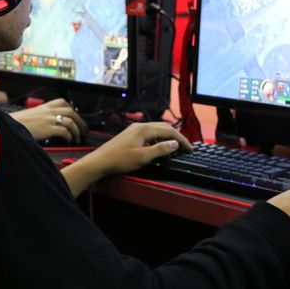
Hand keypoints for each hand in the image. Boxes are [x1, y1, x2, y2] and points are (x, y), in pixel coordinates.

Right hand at [11, 99, 87, 142]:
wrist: (8, 126)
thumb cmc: (16, 123)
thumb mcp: (29, 116)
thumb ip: (39, 118)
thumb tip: (44, 125)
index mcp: (43, 107)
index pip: (62, 102)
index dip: (71, 109)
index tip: (74, 116)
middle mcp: (48, 111)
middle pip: (71, 111)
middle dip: (80, 121)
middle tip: (83, 129)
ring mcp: (48, 119)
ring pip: (71, 121)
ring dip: (77, 130)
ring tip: (78, 138)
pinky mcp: (48, 128)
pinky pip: (65, 131)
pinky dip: (69, 136)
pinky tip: (68, 141)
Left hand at [60, 122, 192, 196]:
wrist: (99, 162)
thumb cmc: (119, 160)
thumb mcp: (143, 157)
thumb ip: (160, 149)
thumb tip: (175, 143)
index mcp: (144, 129)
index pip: (169, 131)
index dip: (182, 139)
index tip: (190, 148)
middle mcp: (139, 126)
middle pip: (163, 127)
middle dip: (176, 136)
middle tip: (185, 147)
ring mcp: (134, 130)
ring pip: (156, 130)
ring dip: (167, 137)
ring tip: (175, 147)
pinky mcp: (130, 135)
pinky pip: (149, 133)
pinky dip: (158, 138)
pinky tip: (158, 147)